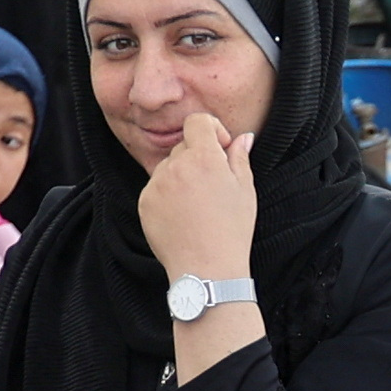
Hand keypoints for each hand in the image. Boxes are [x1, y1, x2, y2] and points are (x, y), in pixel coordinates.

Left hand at [138, 106, 258, 281]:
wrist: (206, 269)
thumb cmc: (232, 230)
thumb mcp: (245, 190)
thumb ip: (240, 157)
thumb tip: (243, 137)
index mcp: (204, 158)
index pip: (197, 122)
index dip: (211, 129)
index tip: (220, 148)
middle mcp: (176, 166)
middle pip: (183, 146)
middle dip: (197, 157)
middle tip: (212, 185)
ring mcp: (157, 184)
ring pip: (168, 167)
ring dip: (181, 176)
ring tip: (197, 205)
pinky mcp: (145, 202)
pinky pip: (156, 187)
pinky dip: (167, 195)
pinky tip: (182, 216)